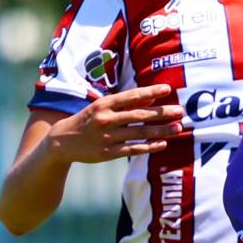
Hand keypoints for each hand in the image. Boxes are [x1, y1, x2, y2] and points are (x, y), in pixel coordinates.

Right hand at [43, 84, 186, 164]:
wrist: (62, 142)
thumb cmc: (86, 121)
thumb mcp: (100, 108)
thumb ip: (122, 105)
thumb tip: (149, 100)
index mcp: (104, 104)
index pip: (132, 96)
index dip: (150, 92)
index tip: (167, 89)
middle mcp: (106, 119)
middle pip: (140, 115)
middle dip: (162, 113)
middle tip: (180, 111)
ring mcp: (108, 137)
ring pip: (140, 133)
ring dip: (161, 130)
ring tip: (178, 128)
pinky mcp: (108, 152)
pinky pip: (133, 149)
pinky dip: (149, 146)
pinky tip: (163, 144)